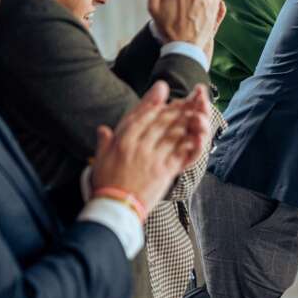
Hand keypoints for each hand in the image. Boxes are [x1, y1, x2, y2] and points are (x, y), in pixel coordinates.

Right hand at [91, 82, 211, 214]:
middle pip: (160, 121)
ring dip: (186, 120)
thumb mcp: (99, 160)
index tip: (162, 87)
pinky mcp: (164, 171)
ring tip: (195, 110)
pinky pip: (180, 153)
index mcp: (122, 141)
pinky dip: (190, 142)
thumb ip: (103, 142)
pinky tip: (198, 133)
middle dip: (175, 106)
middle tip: (186, 96)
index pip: (140, 115)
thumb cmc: (106, 185)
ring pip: (172, 133)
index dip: (153, 100)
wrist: (114, 209)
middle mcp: (138, 146)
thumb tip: (102, 129)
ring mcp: (153, 158)